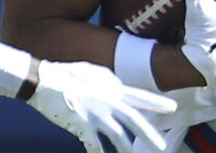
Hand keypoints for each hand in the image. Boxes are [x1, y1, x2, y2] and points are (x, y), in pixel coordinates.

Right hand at [27, 60, 177, 152]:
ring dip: (127, 149)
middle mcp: (107, 102)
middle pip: (134, 121)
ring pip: (117, 136)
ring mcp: (95, 114)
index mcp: (111, 88)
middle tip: (161, 147)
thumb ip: (108, 79)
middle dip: (149, 135)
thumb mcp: (92, 71)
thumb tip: (118, 85)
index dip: (156, 103)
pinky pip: (93, 144)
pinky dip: (97, 152)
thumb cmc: (66, 74)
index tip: (172, 107)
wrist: (43, 80)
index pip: (140, 96)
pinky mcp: (81, 125)